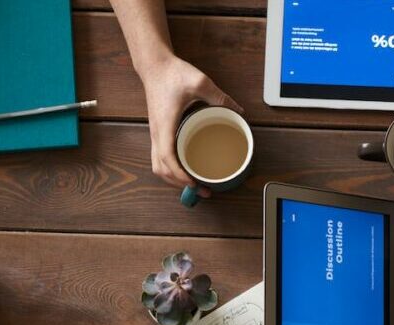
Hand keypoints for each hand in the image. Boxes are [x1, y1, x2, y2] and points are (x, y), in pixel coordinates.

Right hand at [140, 54, 242, 195]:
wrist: (154, 65)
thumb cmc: (172, 73)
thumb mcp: (200, 82)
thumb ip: (220, 97)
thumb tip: (239, 112)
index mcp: (165, 125)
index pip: (167, 157)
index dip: (179, 174)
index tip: (193, 183)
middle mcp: (157, 134)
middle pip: (160, 169)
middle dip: (179, 184)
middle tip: (201, 190)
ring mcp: (156, 135)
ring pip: (157, 166)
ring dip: (173, 180)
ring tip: (193, 185)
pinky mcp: (158, 133)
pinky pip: (159, 159)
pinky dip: (170, 170)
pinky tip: (184, 171)